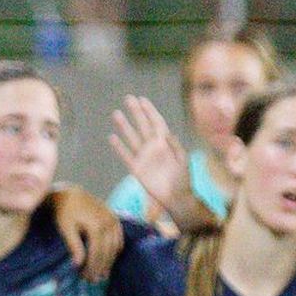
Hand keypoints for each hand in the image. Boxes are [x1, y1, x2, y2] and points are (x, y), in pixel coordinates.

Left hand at [50, 185, 123, 282]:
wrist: (70, 195)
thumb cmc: (64, 213)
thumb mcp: (65, 228)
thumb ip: (73, 245)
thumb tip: (78, 264)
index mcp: (96, 225)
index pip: (97, 253)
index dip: (92, 267)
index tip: (86, 278)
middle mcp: (108, 222)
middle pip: (107, 252)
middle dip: (100, 268)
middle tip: (94, 281)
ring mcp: (114, 220)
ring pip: (114, 247)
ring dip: (109, 262)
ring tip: (101, 274)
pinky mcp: (115, 219)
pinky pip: (119, 239)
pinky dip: (114, 251)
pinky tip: (107, 261)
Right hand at [109, 96, 193, 220]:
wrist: (176, 197)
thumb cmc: (183, 178)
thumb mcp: (183, 160)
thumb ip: (175, 146)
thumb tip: (166, 133)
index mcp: (165, 142)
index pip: (156, 122)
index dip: (149, 110)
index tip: (142, 99)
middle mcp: (153, 147)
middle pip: (142, 125)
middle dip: (136, 112)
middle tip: (128, 99)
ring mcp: (143, 157)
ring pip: (132, 137)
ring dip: (124, 126)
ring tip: (116, 113)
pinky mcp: (136, 168)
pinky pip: (126, 155)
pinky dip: (119, 147)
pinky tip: (112, 137)